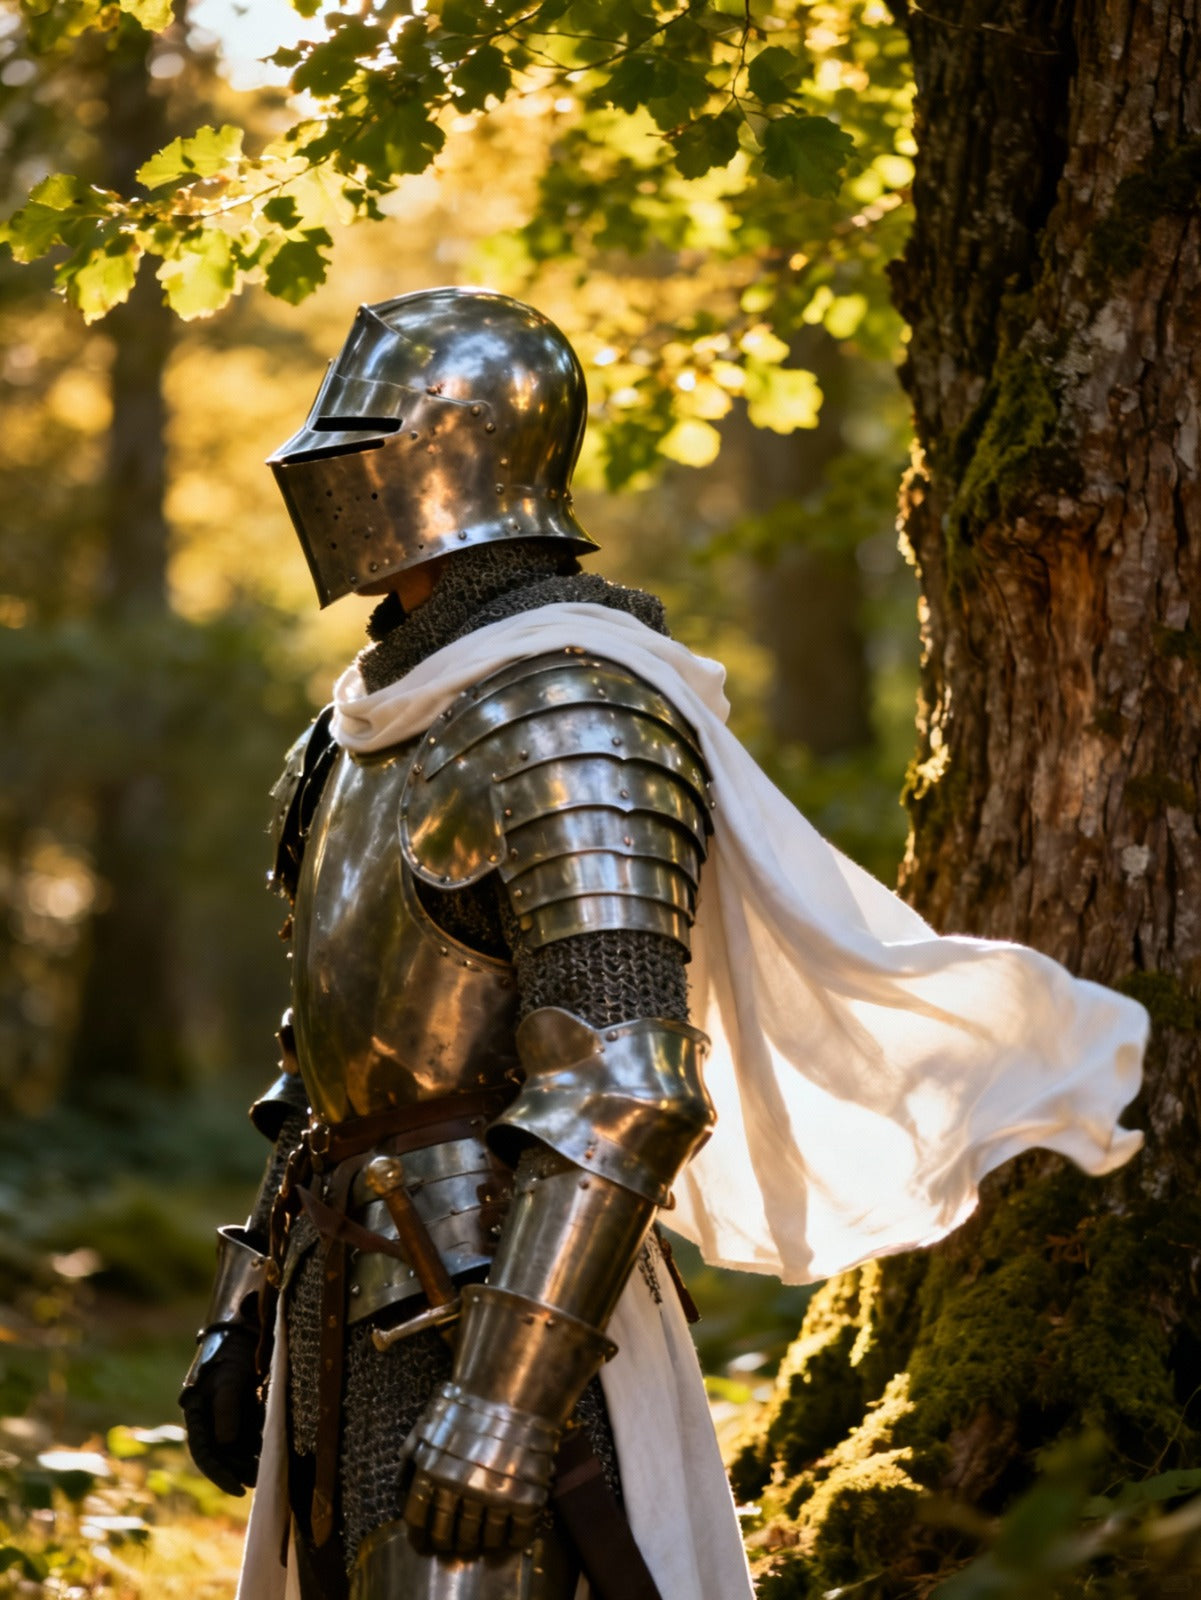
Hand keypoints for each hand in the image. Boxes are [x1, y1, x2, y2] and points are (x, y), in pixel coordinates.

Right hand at [179, 1324, 263, 1495]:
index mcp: (198, 1416)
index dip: (220, 1475)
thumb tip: (226, 1444)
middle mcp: (211, 1421)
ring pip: (239, 1450)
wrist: (247, 1334)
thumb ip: (226, 1410)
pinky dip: (261, 1445)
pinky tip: (275, 1449)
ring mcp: (229, 1417)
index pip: (205, 1455)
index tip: (238, 1489)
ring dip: (252, 1461)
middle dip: (241, 1471)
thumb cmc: (232, 1355)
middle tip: (262, 1480)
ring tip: (270, 1469)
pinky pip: (252, 1436)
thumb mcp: (228, 1380)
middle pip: (223, 1456)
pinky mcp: (246, 1412)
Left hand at [400, 1383, 556, 1554]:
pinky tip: (508, 1539)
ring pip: (481, 1538)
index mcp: (432, 1472)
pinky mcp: (525, 1498)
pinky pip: (517, 1534)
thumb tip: (399, 1487)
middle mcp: (460, 1489)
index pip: (418, 1518)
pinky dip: (512, 1541)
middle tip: (451, 1546)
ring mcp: (493, 1496)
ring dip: (478, 1544)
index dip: (419, 1535)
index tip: (423, 1543)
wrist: (511, 1391)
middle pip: (448, 1534)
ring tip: (479, 1544)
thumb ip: (411, 1455)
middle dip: (447, 1543)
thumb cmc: (465, 1405)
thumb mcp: (427, 1424)